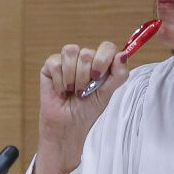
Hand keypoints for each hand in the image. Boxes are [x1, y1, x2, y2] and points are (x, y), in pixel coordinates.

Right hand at [34, 40, 127, 173]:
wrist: (67, 125)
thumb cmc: (87, 110)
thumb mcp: (107, 93)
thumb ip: (118, 74)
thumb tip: (123, 54)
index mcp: (101, 63)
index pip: (107, 47)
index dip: (103, 59)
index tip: (98, 77)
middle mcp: (84, 59)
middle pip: (87, 52)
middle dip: (85, 76)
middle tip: (83, 91)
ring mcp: (67, 61)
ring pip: (70, 52)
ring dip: (72, 76)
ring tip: (72, 91)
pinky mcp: (50, 66)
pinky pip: (55, 62)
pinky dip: (59, 80)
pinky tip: (61, 91)